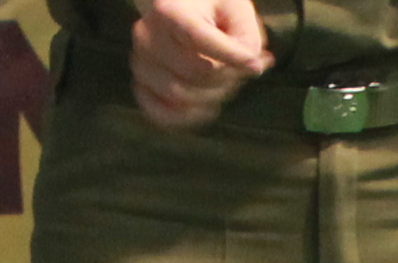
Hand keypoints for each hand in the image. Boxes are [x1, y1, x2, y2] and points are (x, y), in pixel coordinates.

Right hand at [129, 0, 268, 127]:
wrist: (182, 8)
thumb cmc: (214, 9)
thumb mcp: (237, 10)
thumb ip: (246, 40)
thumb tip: (253, 69)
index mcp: (169, 9)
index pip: (199, 40)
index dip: (232, 58)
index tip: (256, 64)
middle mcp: (147, 35)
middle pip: (197, 74)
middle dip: (227, 77)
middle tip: (239, 68)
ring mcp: (141, 62)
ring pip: (182, 97)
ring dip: (213, 97)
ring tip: (224, 81)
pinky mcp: (142, 84)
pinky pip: (160, 114)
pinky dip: (186, 117)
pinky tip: (205, 107)